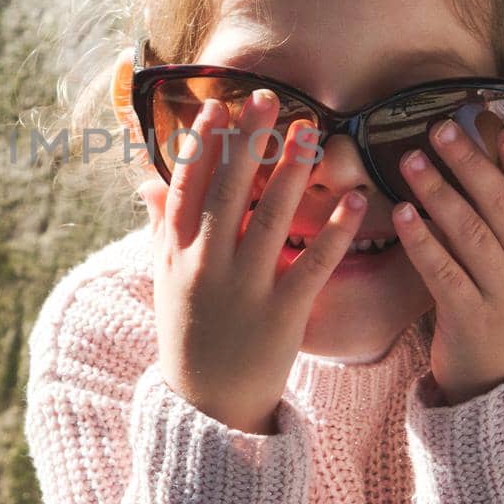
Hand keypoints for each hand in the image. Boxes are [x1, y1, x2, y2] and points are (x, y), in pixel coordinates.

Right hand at [138, 91, 365, 433]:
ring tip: (312, 133)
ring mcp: (245, 288)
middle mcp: (207, 263)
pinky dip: (335, 232)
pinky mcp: (282, 314)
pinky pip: (312, 264)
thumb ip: (162, 226)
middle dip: (249, 142)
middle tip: (269, 99)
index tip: (218, 106)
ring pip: (271, 219)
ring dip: (293, 173)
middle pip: (230, 191)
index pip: (188, 185)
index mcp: (177, 251)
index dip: (203, 144)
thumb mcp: (164, 277)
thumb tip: (147, 180)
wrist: (207, 404)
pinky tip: (356, 201)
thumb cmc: (187, 332)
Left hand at [392, 119, 503, 405]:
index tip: (499, 125)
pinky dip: (423, 241)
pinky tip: (403, 214)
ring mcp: (503, 295)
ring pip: (472, 236)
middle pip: (502, 207)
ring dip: (440, 194)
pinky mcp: (470, 319)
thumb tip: (495, 145)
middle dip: (471, 164)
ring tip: (412, 160)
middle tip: (440, 128)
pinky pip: (444, 273)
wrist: (503, 377)